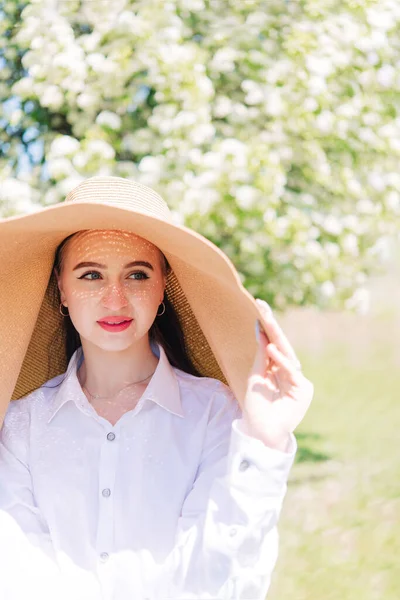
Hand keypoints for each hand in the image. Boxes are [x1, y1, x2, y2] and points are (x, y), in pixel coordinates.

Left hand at [242, 299, 313, 451]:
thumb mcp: (255, 377)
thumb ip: (261, 356)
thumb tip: (260, 330)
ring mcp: (298, 380)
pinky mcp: (303, 390)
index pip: (272, 343)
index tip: (259, 307)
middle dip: (271, 325)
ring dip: (275, 338)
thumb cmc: (257, 407)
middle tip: (262, 306)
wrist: (261, 432)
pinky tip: (272, 348)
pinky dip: (281, 361)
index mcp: (278, 368)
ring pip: (287, 354)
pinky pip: (291, 372)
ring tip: (264, 321)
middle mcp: (289, 372)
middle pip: (281, 344)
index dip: (266, 326)